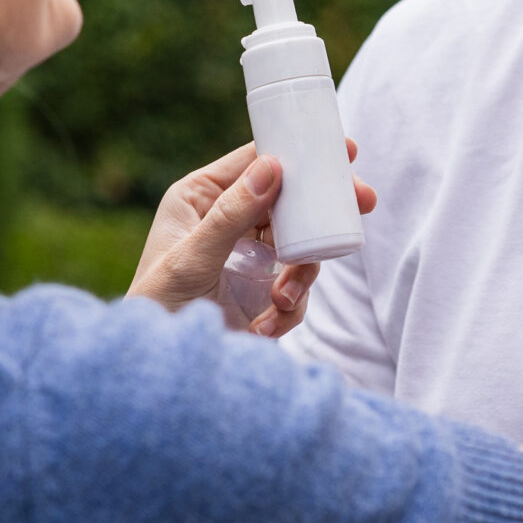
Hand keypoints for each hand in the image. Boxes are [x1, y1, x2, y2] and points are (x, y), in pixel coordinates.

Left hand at [126, 141, 375, 336]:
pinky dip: (290, 306)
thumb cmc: (158, 306)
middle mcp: (227, 221)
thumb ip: (231, 216)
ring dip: (302, 273)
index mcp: (201, 198)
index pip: (255, 163)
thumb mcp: (192, 259)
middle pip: (289, 200)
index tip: (342, 150)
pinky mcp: (262, 290)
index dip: (297, 152)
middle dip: (323, 209)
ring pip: (301, 245)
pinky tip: (265, 325)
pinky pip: (296, 287)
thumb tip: (271, 167)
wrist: (162, 371)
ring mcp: (249, 255)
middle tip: (364, 201)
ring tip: (282, 299)